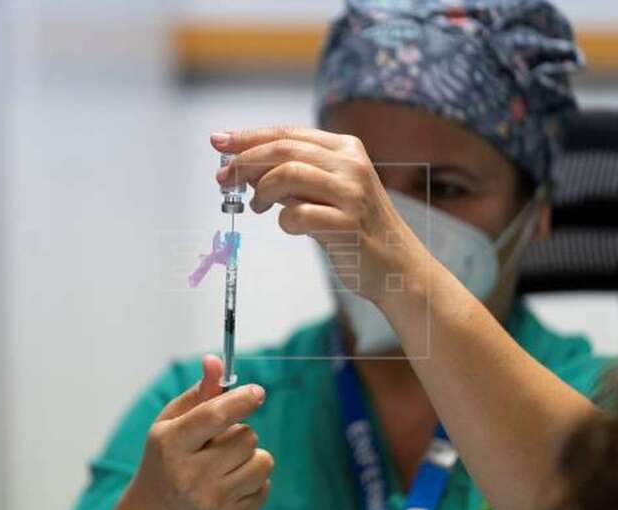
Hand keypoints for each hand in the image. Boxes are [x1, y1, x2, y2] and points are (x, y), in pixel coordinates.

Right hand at [112, 356, 271, 509]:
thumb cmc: (165, 461)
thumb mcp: (171, 424)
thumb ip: (198, 393)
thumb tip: (215, 360)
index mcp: (170, 445)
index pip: (214, 415)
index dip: (241, 399)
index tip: (257, 392)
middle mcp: (190, 476)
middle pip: (246, 436)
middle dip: (238, 433)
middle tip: (217, 444)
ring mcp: (212, 502)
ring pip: (262, 461)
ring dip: (250, 457)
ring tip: (225, 464)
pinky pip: (265, 486)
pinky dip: (252, 481)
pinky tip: (228, 486)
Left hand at [211, 127, 425, 305]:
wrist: (398, 267)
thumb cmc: (356, 229)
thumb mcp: (328, 192)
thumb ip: (294, 176)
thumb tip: (243, 167)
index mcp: (346, 149)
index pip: (288, 134)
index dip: (249, 137)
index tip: (219, 142)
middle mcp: (351, 165)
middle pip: (283, 150)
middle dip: (245, 162)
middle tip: (224, 180)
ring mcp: (352, 194)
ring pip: (287, 175)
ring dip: (262, 192)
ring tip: (258, 207)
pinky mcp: (348, 225)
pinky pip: (297, 216)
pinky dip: (284, 222)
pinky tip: (290, 227)